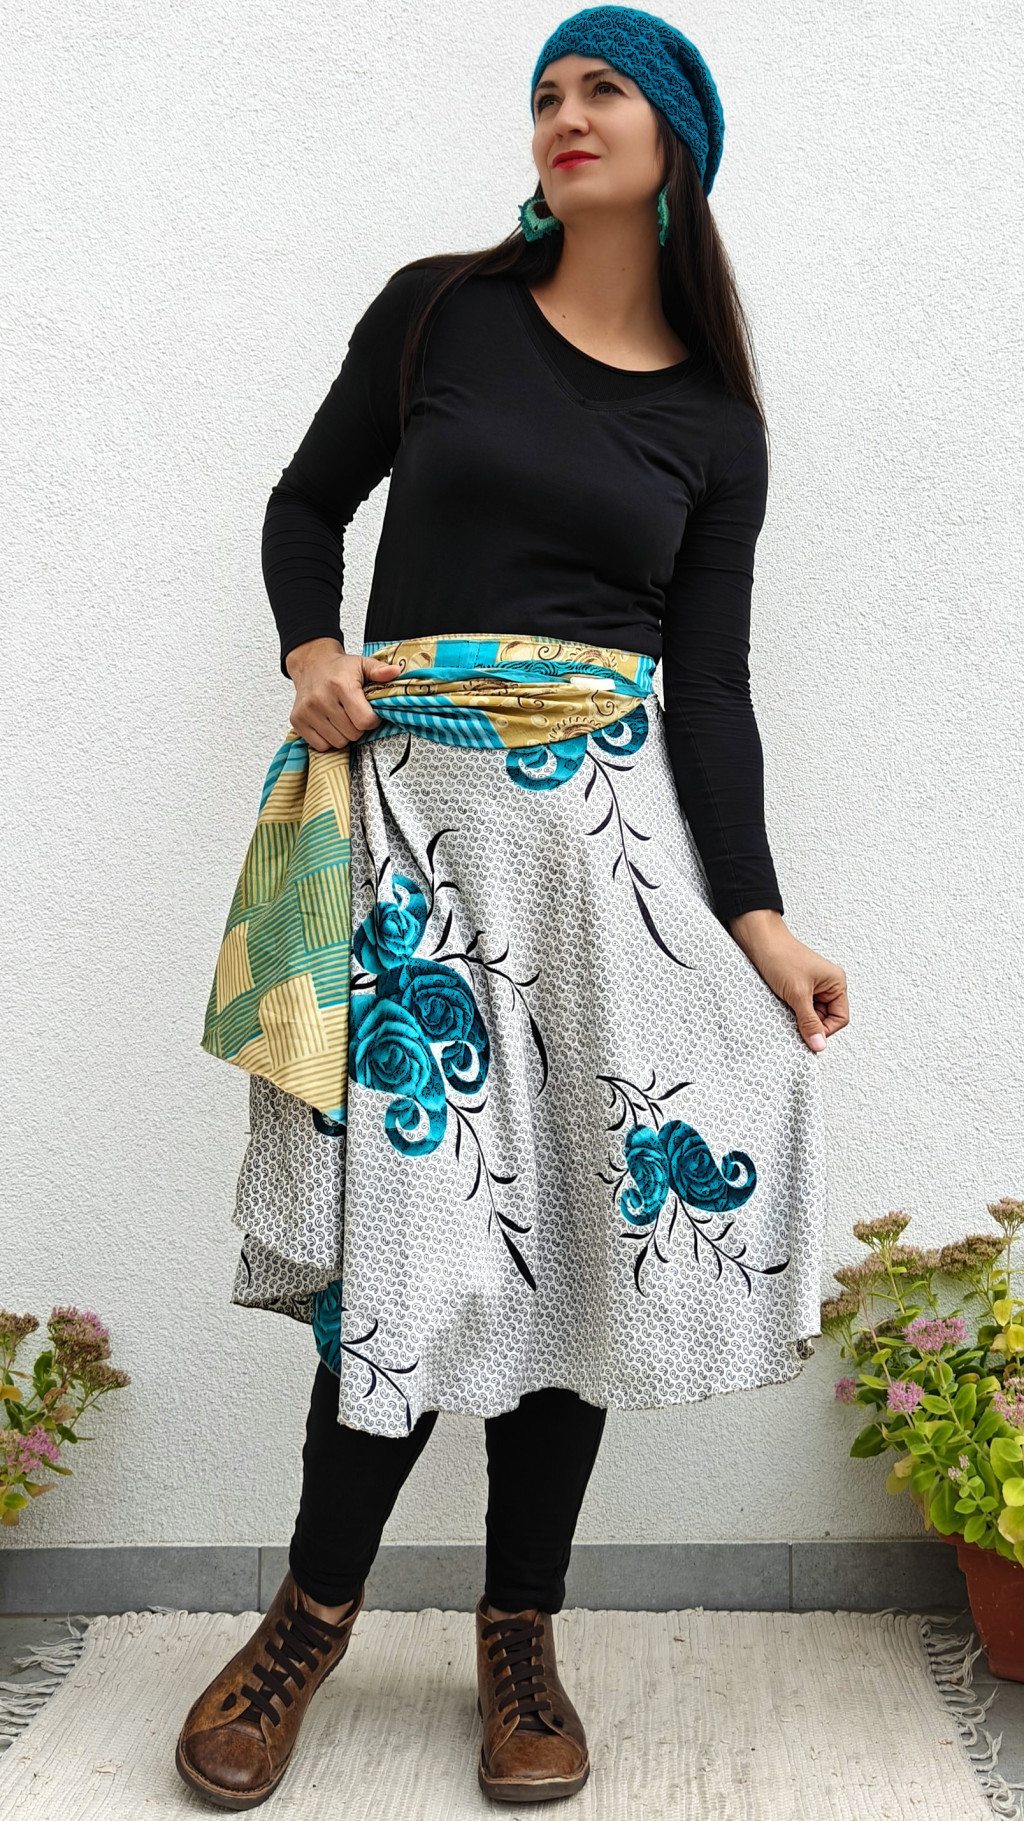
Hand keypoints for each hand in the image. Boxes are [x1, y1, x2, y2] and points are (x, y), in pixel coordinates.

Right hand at [284, 638, 401, 750]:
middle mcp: (321, 698)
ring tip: (341, 718)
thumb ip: (380, 670)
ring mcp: (307, 711)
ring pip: (338, 743)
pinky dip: (328, 739)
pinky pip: (321, 746)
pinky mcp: (297, 721)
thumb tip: (395, 672)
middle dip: (358, 727)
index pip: (364, 721)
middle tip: (353, 714)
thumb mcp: (362, 664)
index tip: (369, 713)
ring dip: (343, 734)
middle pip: (353, 734)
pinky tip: (328, 724)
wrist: (311, 664)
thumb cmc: (339, 669)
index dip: (372, 720)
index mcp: (340, 685)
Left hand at [727, 908, 848, 1053]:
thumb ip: (809, 1022)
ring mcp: (811, 988)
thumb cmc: (780, 956)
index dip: (825, 1030)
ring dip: (798, 1018)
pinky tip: (780, 1007)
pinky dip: (790, 1013)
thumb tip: (819, 1044)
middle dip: (810, 1023)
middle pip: (825, 1019)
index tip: (809, 1036)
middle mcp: (826, 986)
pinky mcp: (795, 989)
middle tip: (794, 1022)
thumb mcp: (797, 994)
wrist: (758, 941)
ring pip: (809, 1016)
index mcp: (836, 983)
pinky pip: (798, 1010)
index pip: (840, 1018)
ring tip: (786, 1009)